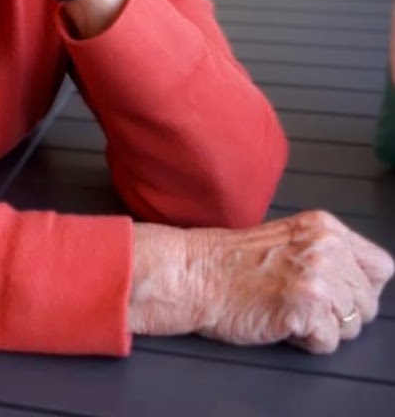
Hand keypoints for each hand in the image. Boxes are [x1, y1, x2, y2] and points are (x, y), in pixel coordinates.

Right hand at [194, 211, 393, 352]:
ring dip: (322, 328)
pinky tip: (281, 321)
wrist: (194, 273)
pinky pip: (329, 343)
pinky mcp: (305, 305)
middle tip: (301, 302)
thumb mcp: (290, 239)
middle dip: (339, 312)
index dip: (360, 286)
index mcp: (324, 227)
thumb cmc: (232, 262)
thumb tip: (363, 283)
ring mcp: (318, 275)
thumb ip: (328, 252)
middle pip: (368, 302)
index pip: (381, 267)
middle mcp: (327, 247)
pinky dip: (306, 341)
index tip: (337, 291)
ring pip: (352, 325)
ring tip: (288, 310)